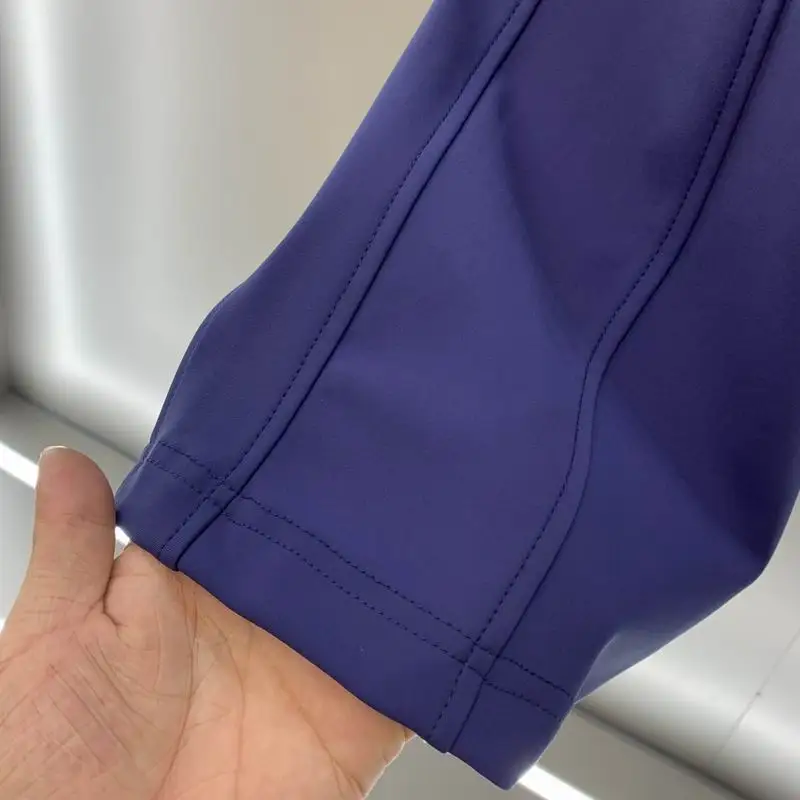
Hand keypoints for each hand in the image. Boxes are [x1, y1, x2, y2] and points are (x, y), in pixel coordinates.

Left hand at [0, 447, 407, 798]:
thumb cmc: (53, 764)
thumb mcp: (55, 639)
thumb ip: (75, 548)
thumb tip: (69, 461)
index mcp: (198, 585)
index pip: (254, 502)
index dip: (286, 459)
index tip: (320, 410)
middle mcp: (263, 615)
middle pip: (328, 537)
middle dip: (362, 497)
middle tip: (400, 442)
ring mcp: (313, 664)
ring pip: (376, 593)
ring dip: (409, 557)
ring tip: (440, 502)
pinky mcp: (356, 721)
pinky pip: (411, 674)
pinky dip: (442, 639)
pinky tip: (458, 595)